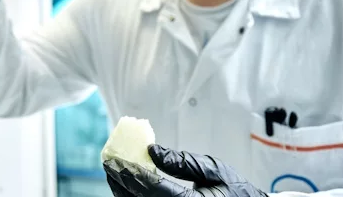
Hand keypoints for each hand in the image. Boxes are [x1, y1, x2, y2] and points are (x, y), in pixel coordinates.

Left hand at [103, 144, 267, 196]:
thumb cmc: (234, 190)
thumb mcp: (212, 170)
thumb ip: (181, 162)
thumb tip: (151, 151)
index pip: (154, 188)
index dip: (132, 173)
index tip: (115, 159)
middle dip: (120, 181)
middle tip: (107, 161)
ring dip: (122, 191)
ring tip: (112, 172)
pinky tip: (124, 186)